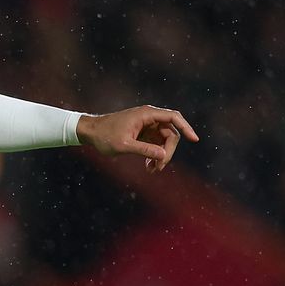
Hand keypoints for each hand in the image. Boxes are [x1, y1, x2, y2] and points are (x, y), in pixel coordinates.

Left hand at [76, 105, 198, 172]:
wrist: (90, 132)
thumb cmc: (104, 136)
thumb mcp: (124, 145)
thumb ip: (144, 150)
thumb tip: (163, 156)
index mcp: (146, 114)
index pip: (173, 117)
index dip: (186, 127)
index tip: (194, 139)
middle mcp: (149, 117)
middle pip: (171, 133)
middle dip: (168, 152)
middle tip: (159, 168)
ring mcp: (147, 125)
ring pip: (164, 141)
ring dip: (161, 156)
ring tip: (151, 171)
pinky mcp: (143, 133)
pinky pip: (156, 144)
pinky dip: (154, 155)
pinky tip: (149, 168)